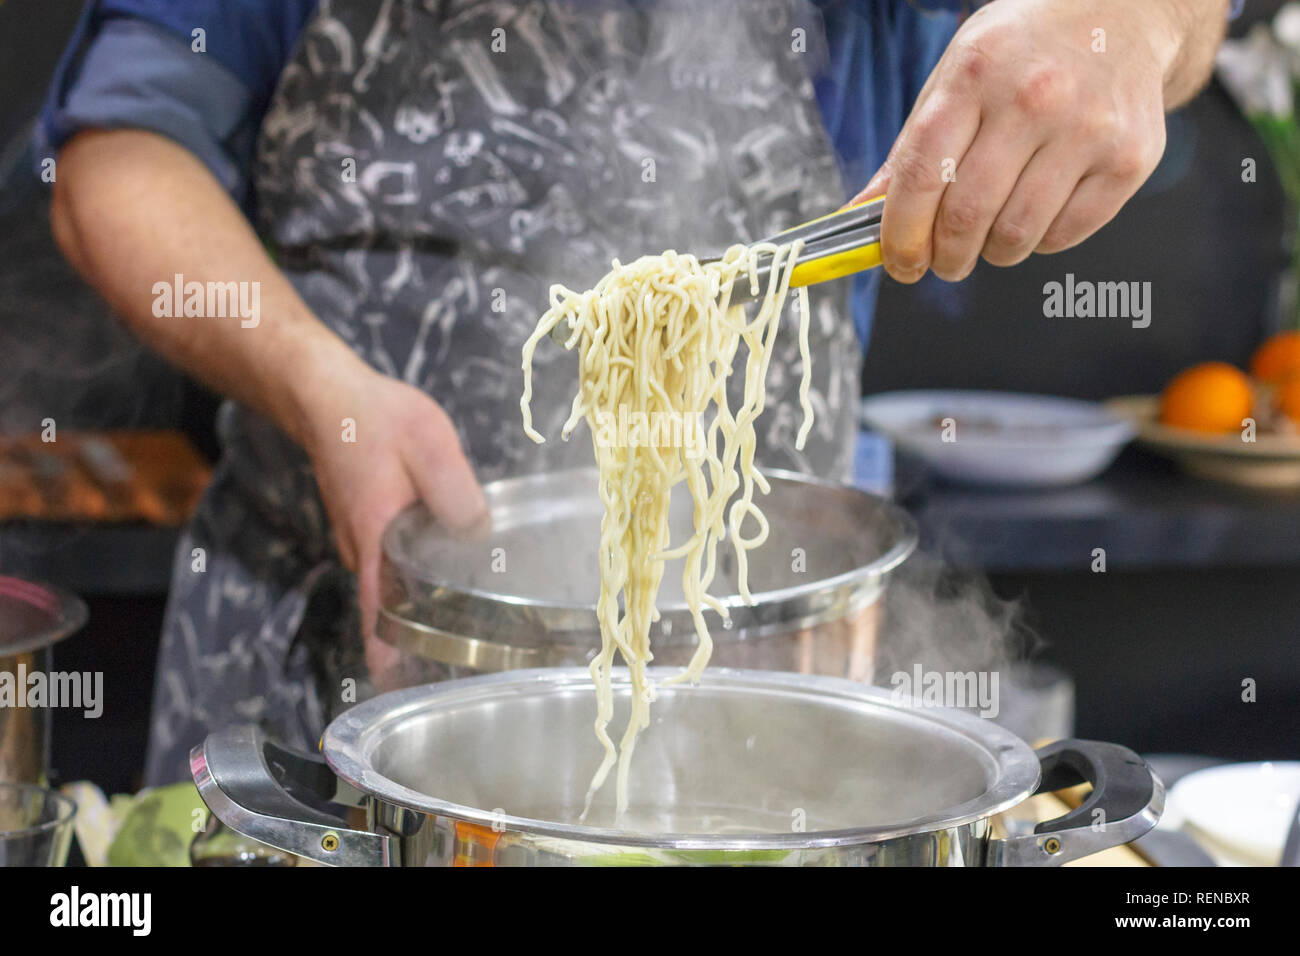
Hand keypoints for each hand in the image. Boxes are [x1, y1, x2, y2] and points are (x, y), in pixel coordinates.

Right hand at [297, 355, 486, 683]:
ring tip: (466, 629)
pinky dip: (412, 577)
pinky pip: (389, 563)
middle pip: (387, 608)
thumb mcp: (429, 444)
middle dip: (417, 639)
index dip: (391, 657)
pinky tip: (447, 574)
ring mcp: (360, 538)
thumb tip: (479, 534)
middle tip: (462, 665)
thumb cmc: (374, 417)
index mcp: (375, 538)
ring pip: (389, 586)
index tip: (405, 693)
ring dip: (417, 608)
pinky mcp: (366, 523)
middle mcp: (361, 548)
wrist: (324, 393)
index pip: (378, 615)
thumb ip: (455, 492)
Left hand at [852, 0, 1208, 283]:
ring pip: (1016, 235)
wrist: (1121, 12)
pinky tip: (1035, 215)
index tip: (899, 263)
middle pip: (968, 216)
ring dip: (991, 253)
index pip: (922, 175)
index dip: (902, 234)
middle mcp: (1035, 98)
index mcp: (976, 73)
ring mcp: (1088, 129)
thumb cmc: (1022, 53)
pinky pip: (1065, 235)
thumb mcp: (954, 78)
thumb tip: (859, 216)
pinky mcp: (1129, 159)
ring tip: (988, 237)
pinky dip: (1039, 242)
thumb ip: (911, 150)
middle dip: (945, 256)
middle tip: (943, 261)